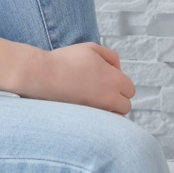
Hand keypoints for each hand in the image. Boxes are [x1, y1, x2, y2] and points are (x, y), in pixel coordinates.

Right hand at [12, 42, 134, 114]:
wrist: (42, 75)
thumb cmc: (65, 60)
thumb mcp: (91, 48)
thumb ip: (111, 56)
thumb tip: (118, 70)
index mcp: (114, 79)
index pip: (130, 90)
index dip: (121, 85)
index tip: (108, 81)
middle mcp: (110, 97)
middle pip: (126, 106)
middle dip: (118, 100)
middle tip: (101, 92)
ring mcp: (98, 111)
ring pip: (114, 118)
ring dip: (109, 111)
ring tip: (93, 102)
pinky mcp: (86, 121)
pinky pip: (100, 125)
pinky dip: (97, 119)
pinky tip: (86, 109)